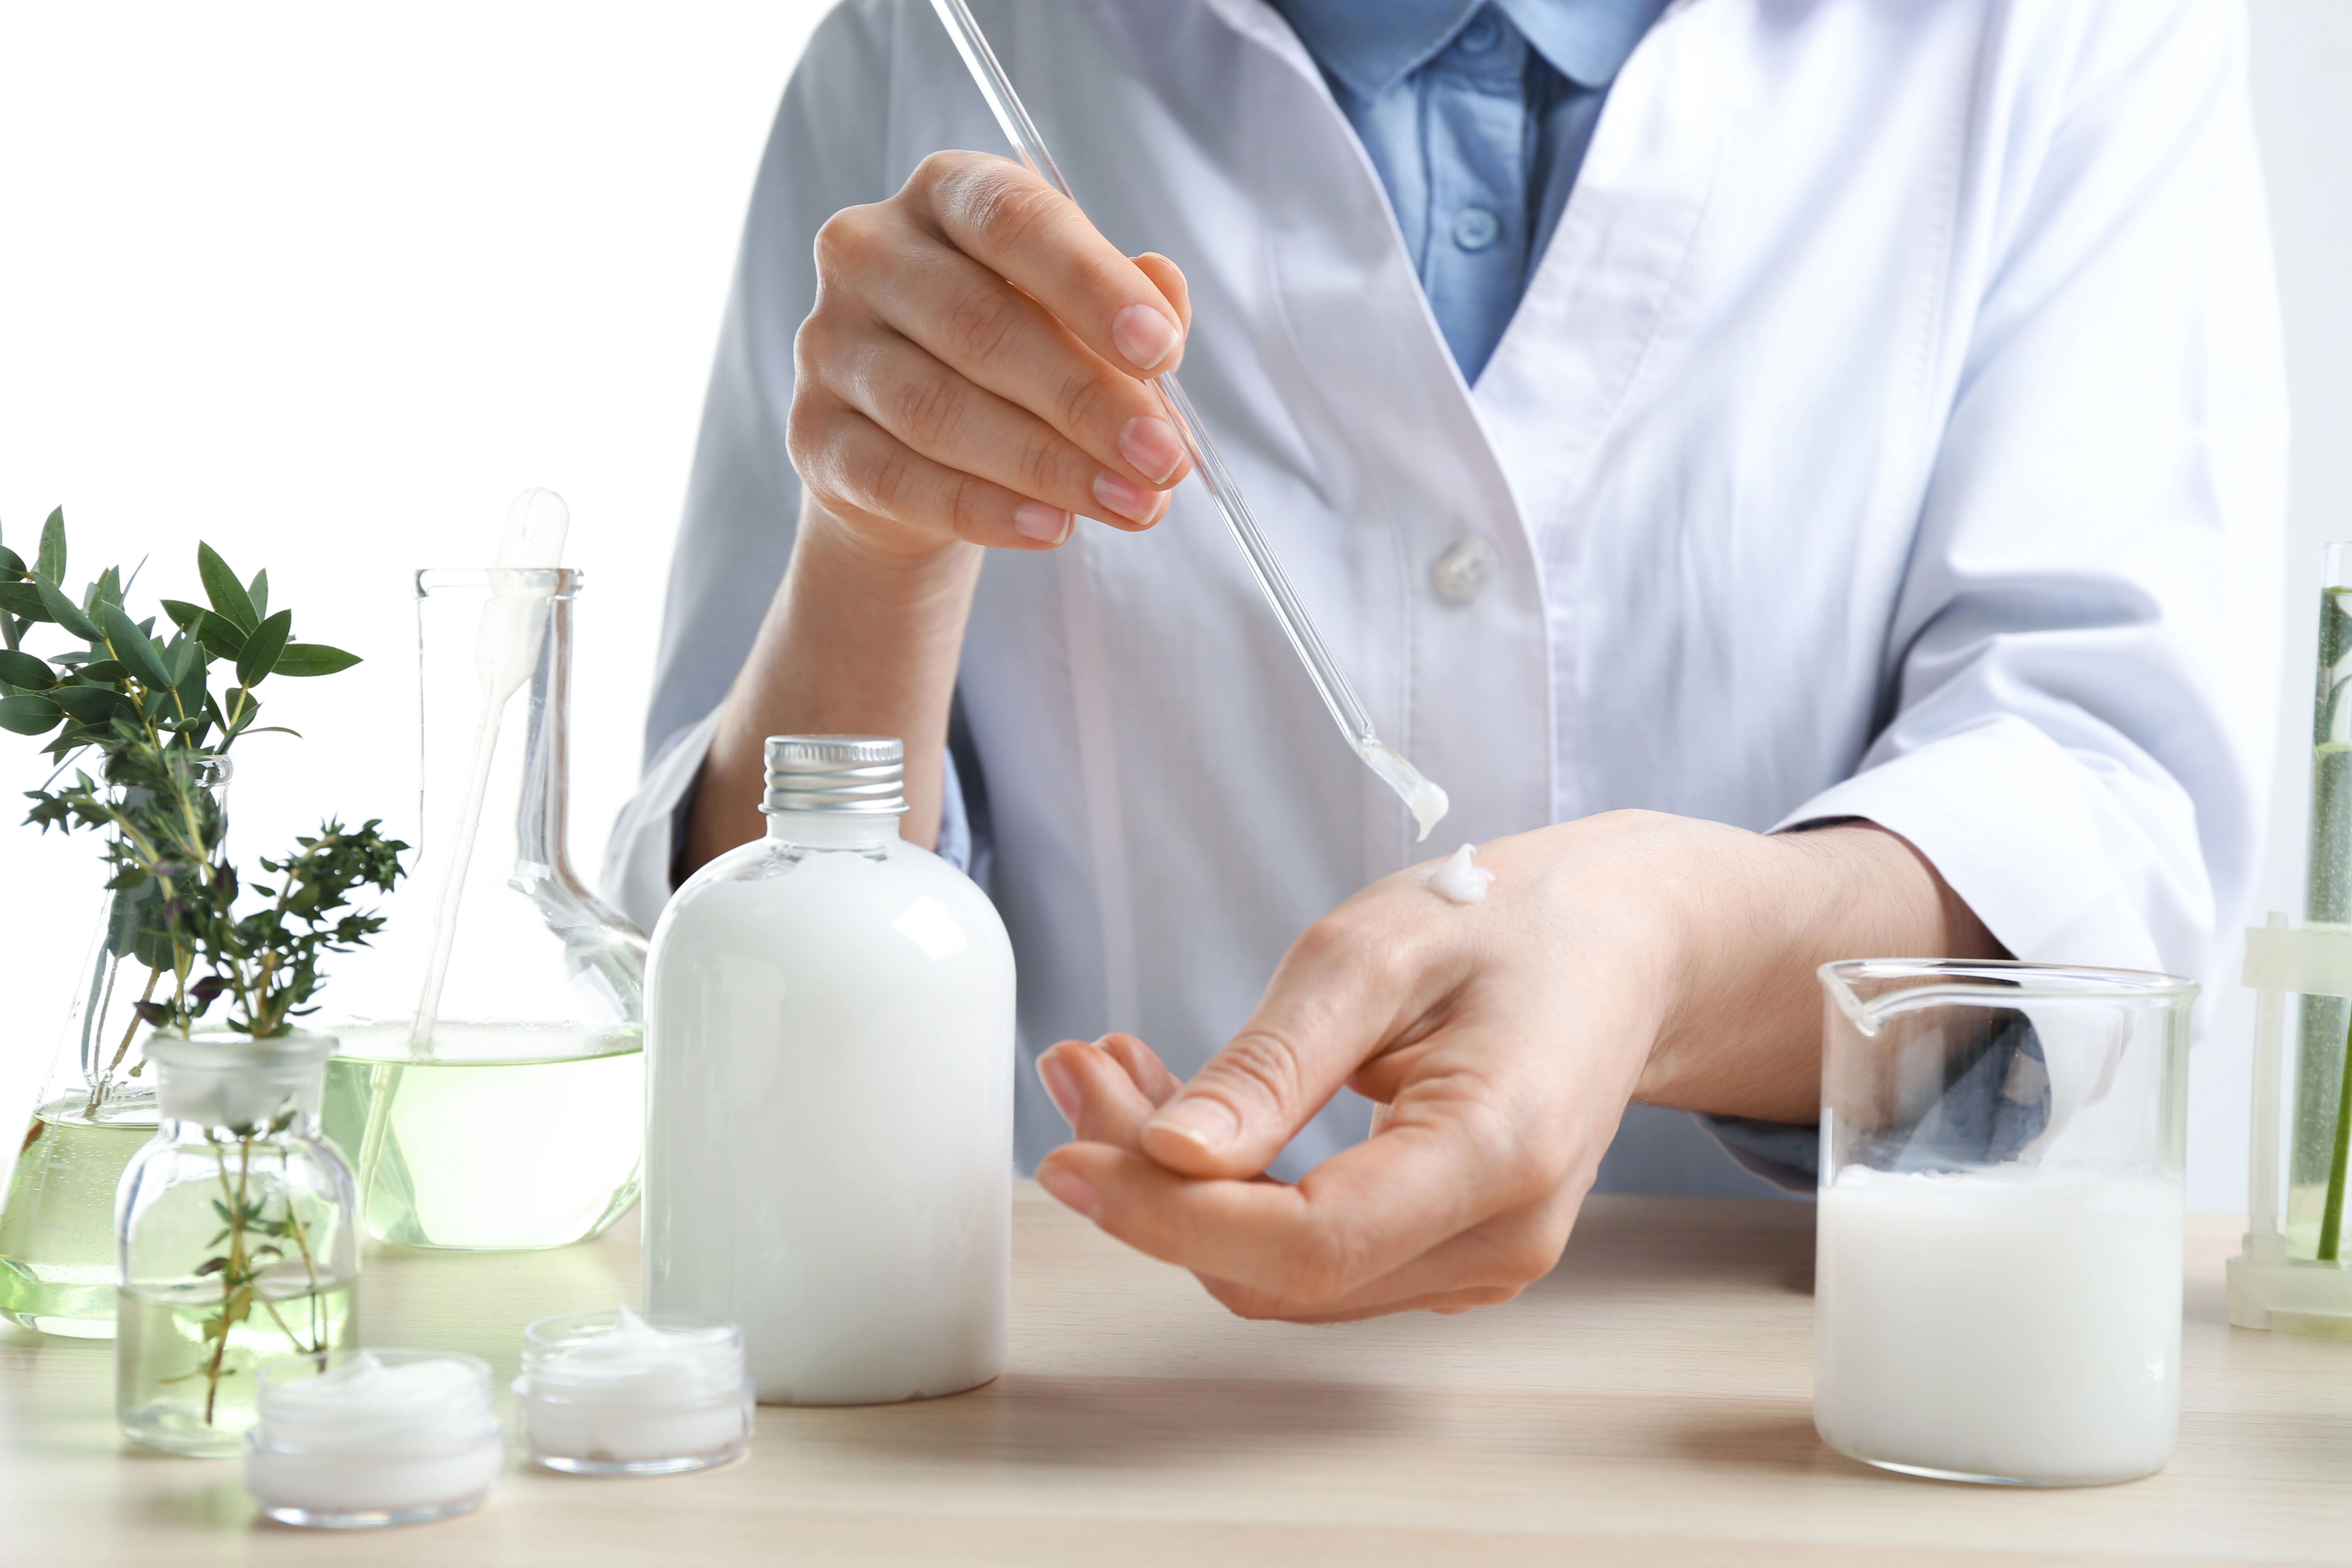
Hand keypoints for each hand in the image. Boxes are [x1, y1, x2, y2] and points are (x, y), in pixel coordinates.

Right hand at [789, 150, 1193, 557]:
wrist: (913, 441)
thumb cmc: (1012, 356)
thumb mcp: (1077, 314)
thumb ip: (1127, 305)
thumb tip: (1168, 305)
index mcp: (944, 194)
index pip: (1014, 219)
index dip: (1092, 285)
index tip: (1164, 351)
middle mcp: (869, 253)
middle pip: (980, 325)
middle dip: (1086, 400)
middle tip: (1164, 459)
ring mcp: (829, 344)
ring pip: (940, 411)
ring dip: (1050, 466)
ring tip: (1133, 504)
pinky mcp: (813, 435)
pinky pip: (900, 480)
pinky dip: (986, 510)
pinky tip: (1055, 528)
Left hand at [1030, 814, 1995, 1322]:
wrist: (1623, 945)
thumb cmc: (1514, 924)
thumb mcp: (1378, 952)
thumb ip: (1275, 1063)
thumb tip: (1168, 1152)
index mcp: (1500, 1152)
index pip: (1308, 1242)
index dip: (1172, 1217)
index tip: (1071, 1155)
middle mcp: (1502, 1236)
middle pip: (1282, 1268)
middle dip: (1154, 1187)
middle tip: (1080, 1072)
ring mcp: (1483, 1259)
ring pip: (1285, 1272)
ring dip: (1180, 1191)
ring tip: (1118, 1074)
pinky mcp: (1453, 1251)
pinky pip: (1316, 1255)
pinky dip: (1232, 1197)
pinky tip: (1186, 1116)